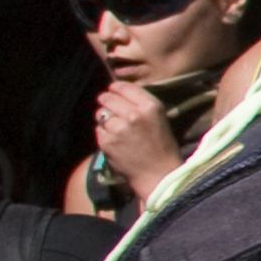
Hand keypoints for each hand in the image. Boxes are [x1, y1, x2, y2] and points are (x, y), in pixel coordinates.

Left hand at [93, 81, 184, 205]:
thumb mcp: (159, 118)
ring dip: (104, 119)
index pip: (123, 87)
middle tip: (108, 107)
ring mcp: (119, 128)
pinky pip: (98, 130)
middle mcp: (134, 115)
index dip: (114, 88)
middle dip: (106, 101)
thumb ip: (140, 103)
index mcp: (150, 106)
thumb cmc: (162, 145)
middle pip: (107, 98)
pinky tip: (114, 140)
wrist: (158, 173)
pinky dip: (103, 134)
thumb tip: (117, 91)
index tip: (112, 90)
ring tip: (115, 128)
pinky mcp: (107, 141)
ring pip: (100, 114)